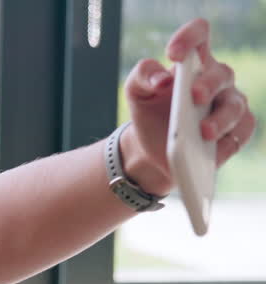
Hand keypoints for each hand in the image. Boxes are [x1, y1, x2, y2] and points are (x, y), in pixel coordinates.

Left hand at [120, 18, 256, 194]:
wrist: (151, 149)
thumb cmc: (149, 112)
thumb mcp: (137, 92)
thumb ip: (143, 76)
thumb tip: (162, 78)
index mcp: (193, 63)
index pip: (199, 35)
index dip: (190, 38)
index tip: (173, 54)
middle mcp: (216, 80)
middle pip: (221, 73)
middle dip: (208, 85)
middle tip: (195, 96)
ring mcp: (229, 104)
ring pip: (235, 106)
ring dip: (221, 119)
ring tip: (204, 132)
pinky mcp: (236, 130)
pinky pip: (241, 132)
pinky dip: (228, 142)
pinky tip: (214, 153)